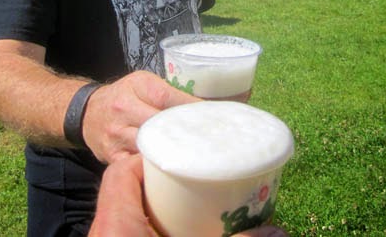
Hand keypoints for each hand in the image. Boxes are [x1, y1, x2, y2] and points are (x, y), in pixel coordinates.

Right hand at [82, 70, 199, 163]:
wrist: (86, 112)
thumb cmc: (123, 95)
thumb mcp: (144, 83)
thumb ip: (170, 92)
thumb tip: (207, 107)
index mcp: (137, 87)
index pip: (168, 98)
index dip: (192, 108)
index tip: (213, 118)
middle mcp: (124, 110)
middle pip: (160, 124)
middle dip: (185, 133)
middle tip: (210, 141)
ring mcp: (117, 136)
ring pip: (150, 148)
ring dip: (173, 153)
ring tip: (196, 158)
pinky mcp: (113, 157)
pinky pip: (137, 167)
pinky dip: (155, 169)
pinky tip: (171, 172)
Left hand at [89, 154, 288, 236]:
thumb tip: (280, 232)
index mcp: (116, 225)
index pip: (122, 172)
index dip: (149, 158)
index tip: (181, 157)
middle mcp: (105, 234)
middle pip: (126, 192)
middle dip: (161, 186)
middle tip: (194, 183)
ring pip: (127, 217)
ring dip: (156, 210)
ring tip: (190, 208)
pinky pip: (127, 234)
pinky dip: (150, 231)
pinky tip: (176, 235)